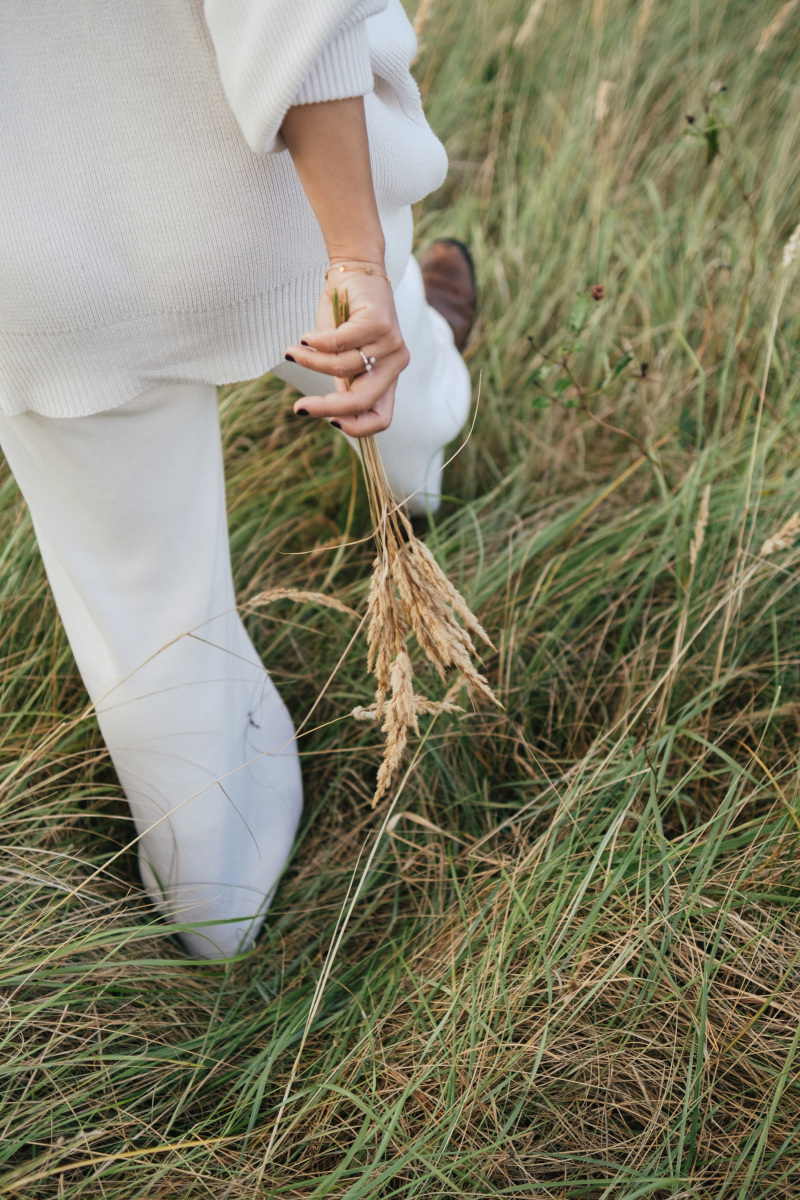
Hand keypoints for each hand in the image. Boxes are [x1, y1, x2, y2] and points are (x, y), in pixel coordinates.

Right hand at [284, 263, 409, 437]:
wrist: (355, 267)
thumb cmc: (345, 315)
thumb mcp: (342, 356)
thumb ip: (342, 381)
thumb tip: (329, 413)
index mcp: (389, 377)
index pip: (381, 417)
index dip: (356, 428)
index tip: (327, 421)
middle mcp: (396, 363)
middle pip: (362, 401)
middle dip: (326, 408)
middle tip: (299, 409)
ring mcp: (392, 343)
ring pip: (342, 368)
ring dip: (311, 363)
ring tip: (293, 352)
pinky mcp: (380, 323)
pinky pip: (339, 344)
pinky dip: (315, 344)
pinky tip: (304, 338)